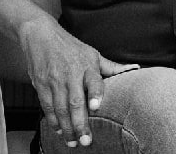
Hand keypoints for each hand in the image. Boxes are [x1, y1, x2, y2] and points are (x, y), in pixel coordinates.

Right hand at [17, 15, 135, 147]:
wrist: (40, 34)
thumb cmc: (69, 46)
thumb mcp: (92, 54)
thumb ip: (111, 67)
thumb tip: (134, 69)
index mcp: (86, 66)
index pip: (93, 80)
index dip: (95, 94)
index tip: (96, 107)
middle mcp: (70, 74)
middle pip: (75, 101)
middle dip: (79, 123)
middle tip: (85, 140)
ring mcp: (54, 80)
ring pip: (60, 107)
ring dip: (66, 127)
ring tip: (73, 141)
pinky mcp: (41, 84)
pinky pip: (47, 106)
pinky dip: (53, 120)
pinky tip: (59, 130)